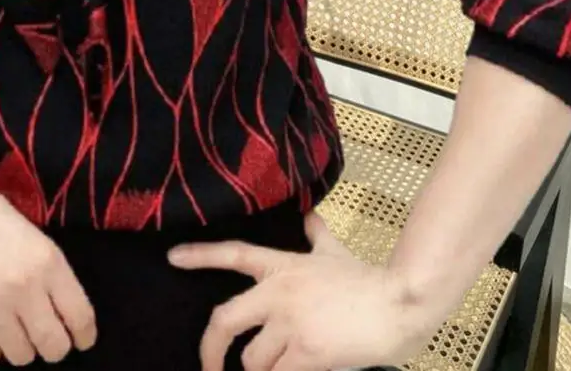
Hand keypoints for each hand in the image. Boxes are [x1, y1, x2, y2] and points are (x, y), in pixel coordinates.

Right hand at [0, 162, 96, 365]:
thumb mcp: (36, 238)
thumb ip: (52, 277)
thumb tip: (66, 319)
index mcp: (47, 261)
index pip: (80, 317)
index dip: (84, 335)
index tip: (80, 339)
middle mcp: (22, 286)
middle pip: (53, 347)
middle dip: (54, 346)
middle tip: (44, 335)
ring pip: (21, 357)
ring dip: (20, 345)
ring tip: (11, 325)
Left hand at [167, 211, 444, 370]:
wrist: (398, 303)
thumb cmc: (366, 280)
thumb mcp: (334, 252)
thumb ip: (317, 236)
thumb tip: (309, 216)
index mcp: (281, 265)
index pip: (233, 254)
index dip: (200, 256)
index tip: (172, 258)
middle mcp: (277, 292)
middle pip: (224, 320)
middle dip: (210, 350)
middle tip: (209, 368)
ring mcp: (290, 323)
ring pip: (253, 360)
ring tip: (278, 369)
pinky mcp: (306, 352)